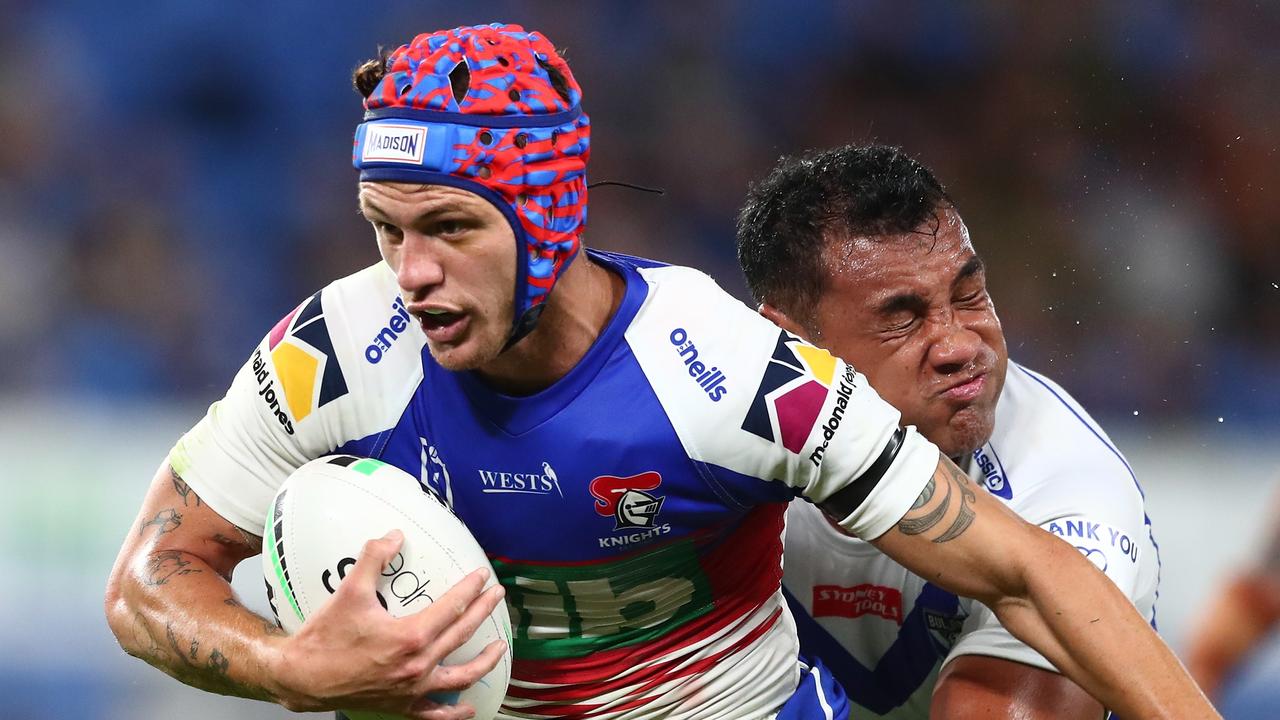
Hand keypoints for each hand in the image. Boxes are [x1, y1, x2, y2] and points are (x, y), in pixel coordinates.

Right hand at [268, 530, 507, 718]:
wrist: (302, 677)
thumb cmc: (325, 637)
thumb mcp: (349, 591)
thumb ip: (374, 558)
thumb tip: (394, 536)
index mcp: (410, 637)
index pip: (452, 608)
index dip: (471, 590)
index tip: (483, 577)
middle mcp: (418, 665)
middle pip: (462, 634)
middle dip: (484, 612)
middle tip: (497, 596)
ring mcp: (412, 689)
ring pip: (460, 677)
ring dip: (484, 661)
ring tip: (499, 648)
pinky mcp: (401, 706)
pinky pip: (435, 713)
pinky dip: (455, 712)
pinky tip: (469, 707)